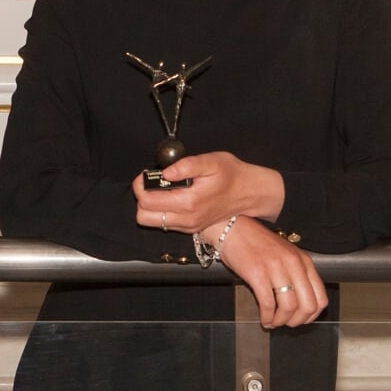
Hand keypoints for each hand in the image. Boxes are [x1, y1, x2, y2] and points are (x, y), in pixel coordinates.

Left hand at [133, 151, 283, 234]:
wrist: (250, 193)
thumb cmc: (232, 175)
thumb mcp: (212, 162)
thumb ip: (186, 166)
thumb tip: (165, 172)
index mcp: (189, 202)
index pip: (147, 201)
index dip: (140, 185)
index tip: (147, 174)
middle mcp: (187, 219)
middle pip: (143, 217)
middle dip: (143, 197)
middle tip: (153, 182)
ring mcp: (189, 226)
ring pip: (152, 222)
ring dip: (151, 206)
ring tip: (163, 189)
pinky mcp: (191, 228)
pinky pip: (165, 224)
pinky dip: (162, 211)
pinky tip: (174, 196)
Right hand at [214, 219, 326, 328]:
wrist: (234, 228)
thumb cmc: (257, 243)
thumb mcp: (286, 255)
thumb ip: (297, 275)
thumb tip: (301, 304)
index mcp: (304, 261)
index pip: (320, 298)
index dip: (312, 316)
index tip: (302, 320)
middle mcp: (293, 264)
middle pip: (308, 305)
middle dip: (297, 321)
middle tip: (287, 324)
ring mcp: (276, 268)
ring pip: (289, 307)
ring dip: (280, 321)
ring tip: (273, 321)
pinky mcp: (257, 274)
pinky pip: (268, 304)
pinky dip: (267, 317)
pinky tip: (264, 318)